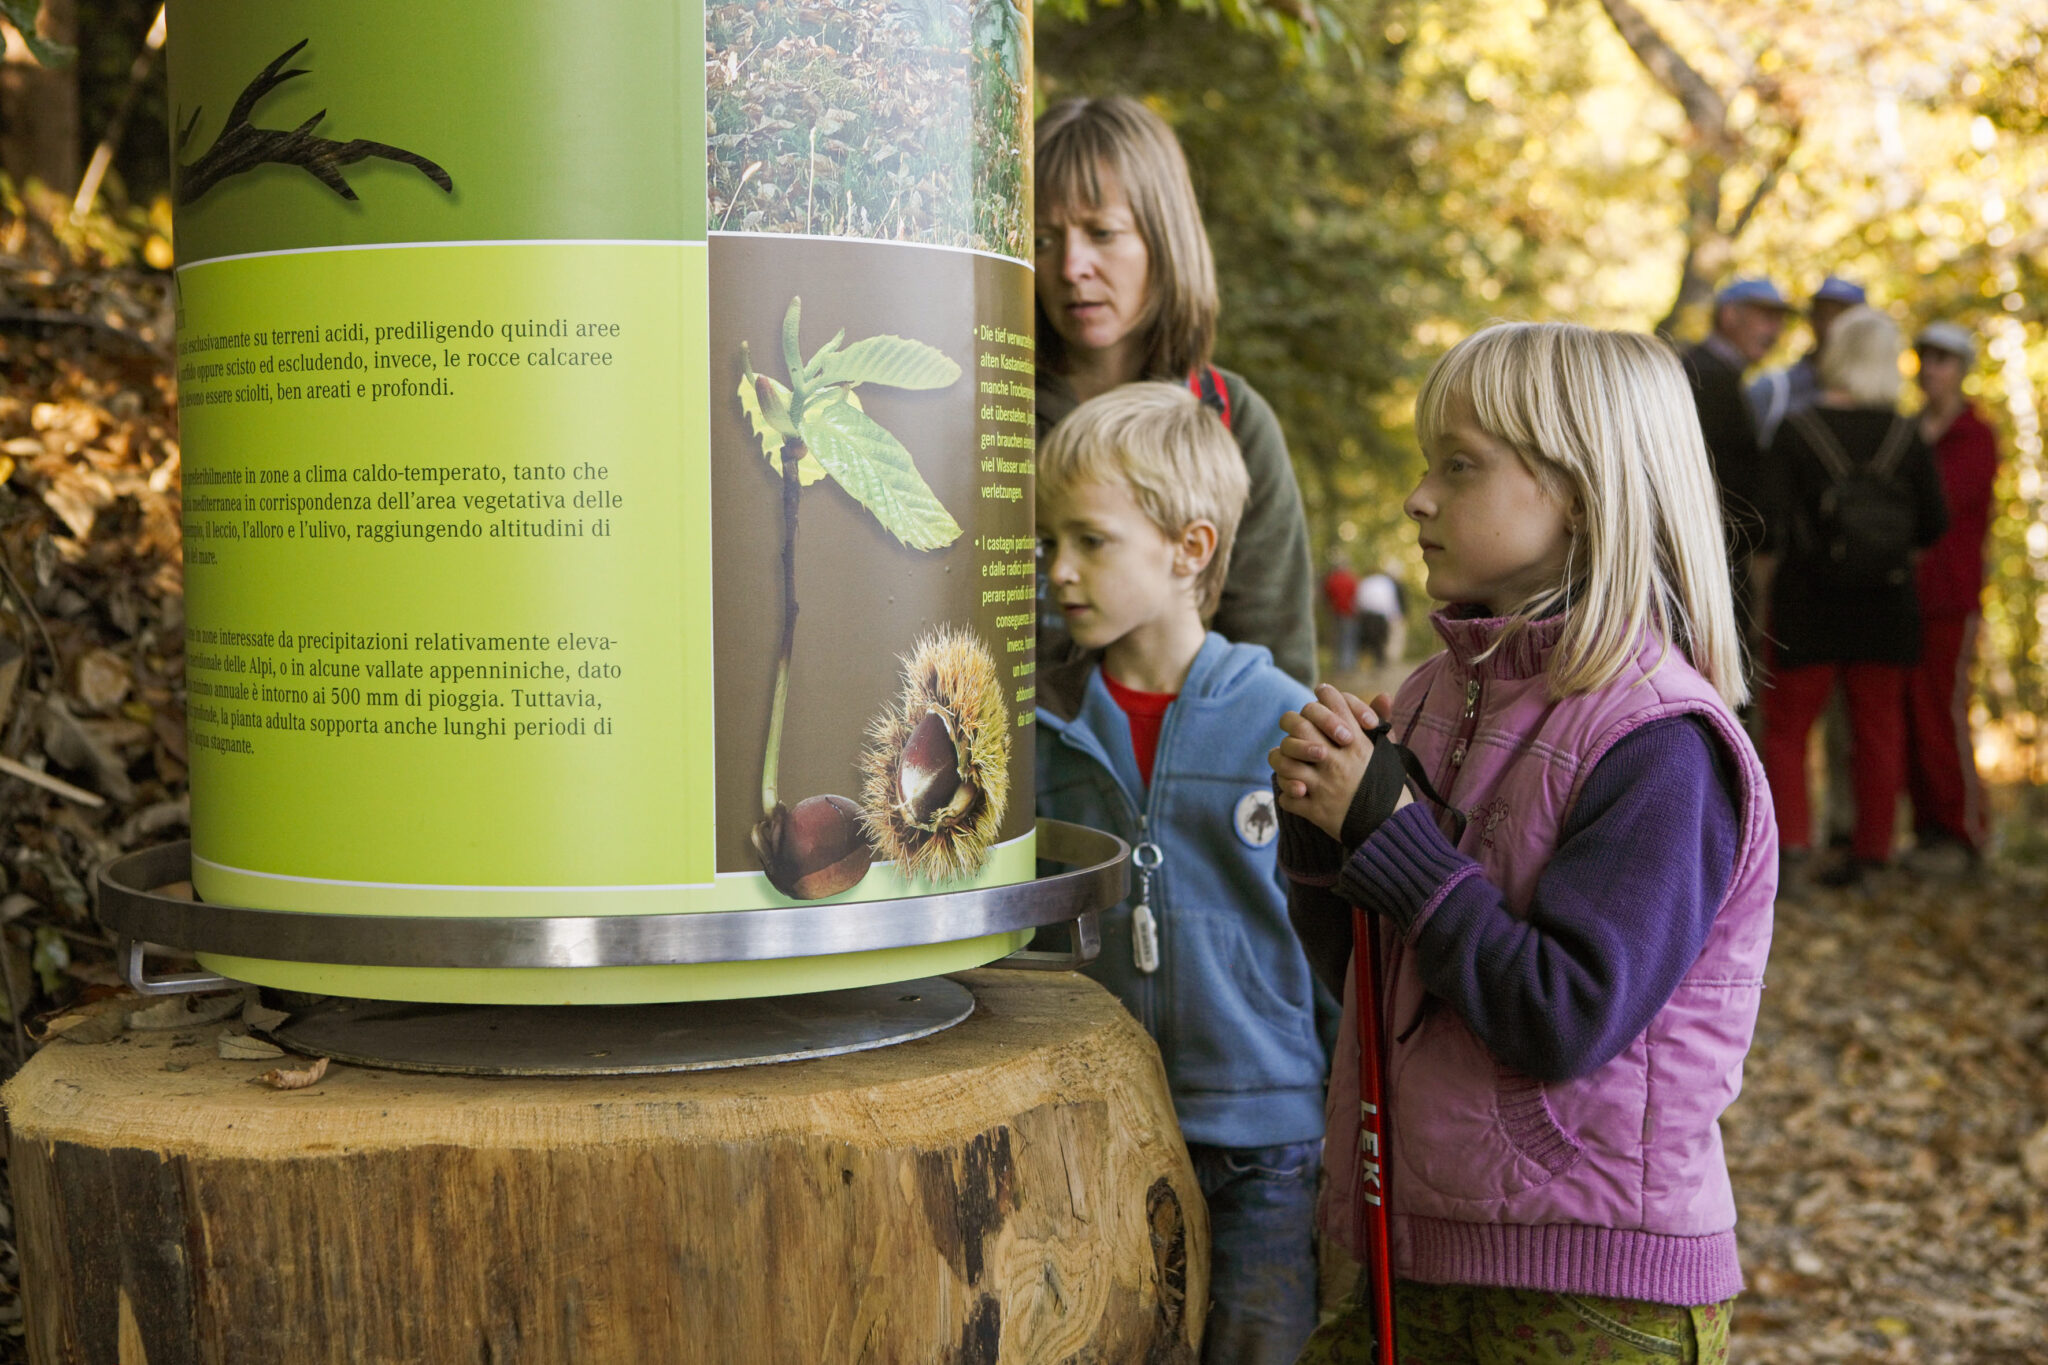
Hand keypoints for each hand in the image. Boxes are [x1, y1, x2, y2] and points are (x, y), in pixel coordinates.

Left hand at [1269, 685, 1392, 841]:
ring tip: (1290, 765)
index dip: (1322, 696)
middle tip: (1298, 735)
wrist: (1392, 827)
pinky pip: (1286, 797)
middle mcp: (1337, 760)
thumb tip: (1383, 694)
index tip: (1320, 702)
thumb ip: (1382, 722)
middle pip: (1298, 726)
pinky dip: (1287, 794)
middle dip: (1293, 726)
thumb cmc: (1389, 786)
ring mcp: (1324, 786)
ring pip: (1285, 761)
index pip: (1331, 703)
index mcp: (1357, 742)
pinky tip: (1296, 792)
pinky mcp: (1316, 811)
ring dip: (1283, 762)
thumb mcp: (1388, 751)